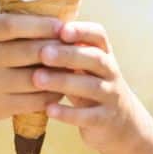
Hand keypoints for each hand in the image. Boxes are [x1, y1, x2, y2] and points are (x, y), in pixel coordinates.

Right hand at [0, 14, 66, 138]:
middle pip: (30, 51)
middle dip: (58, 50)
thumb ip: (14, 31)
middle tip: (78, 48)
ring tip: (76, 69)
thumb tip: (61, 25)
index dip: (42, 25)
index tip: (64, 26)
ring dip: (60, 74)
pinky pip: (34, 100)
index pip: (15, 24)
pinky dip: (52, 95)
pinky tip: (61, 89)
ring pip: (36, 77)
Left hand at [34, 21, 152, 153]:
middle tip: (43, 54)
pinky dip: (68, 113)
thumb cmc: (90, 87)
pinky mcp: (105, 120)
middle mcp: (111, 72)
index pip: (99, 35)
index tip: (61, 30)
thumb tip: (30, 29)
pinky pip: (88, 116)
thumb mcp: (85, 67)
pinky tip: (49, 109)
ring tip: (37, 79)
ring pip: (91, 87)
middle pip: (95, 59)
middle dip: (69, 55)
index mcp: (104, 54)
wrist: (121, 124)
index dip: (82, 30)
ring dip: (64, 82)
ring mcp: (111, 96)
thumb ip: (66, 51)